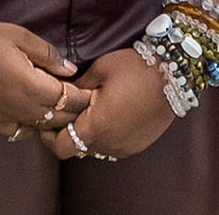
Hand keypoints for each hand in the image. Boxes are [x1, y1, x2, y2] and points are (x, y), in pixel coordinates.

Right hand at [0, 19, 81, 142]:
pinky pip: (22, 134)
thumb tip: (71, 70)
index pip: (73, 100)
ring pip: (45, 129)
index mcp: (36, 87)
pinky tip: (34, 116)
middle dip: (75, 110)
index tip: (91, 89)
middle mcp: (26, 109)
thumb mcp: (22, 37)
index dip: (85, 96)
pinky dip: (33, 128)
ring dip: (56, 121)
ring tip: (61, 107)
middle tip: (82, 100)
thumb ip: (49, 56)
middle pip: (63, 118)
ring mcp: (10, 119)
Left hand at [54, 47, 173, 160]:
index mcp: (96, 126)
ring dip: (86, 135)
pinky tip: (109, 116)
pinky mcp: (137, 146)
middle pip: (75, 149)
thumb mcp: (99, 71)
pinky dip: (105, 136)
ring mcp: (125, 147)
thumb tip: (60, 96)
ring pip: (94, 149)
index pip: (60, 146)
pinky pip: (112, 147)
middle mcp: (109, 143)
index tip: (45, 121)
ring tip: (89, 113)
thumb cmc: (136, 69)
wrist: (173, 75)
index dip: (48, 136)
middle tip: (65, 113)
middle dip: (66, 133)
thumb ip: (75, 89)